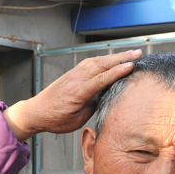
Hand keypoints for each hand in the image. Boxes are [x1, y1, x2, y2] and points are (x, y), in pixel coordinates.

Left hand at [3, 49, 142, 142]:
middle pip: (101, 65)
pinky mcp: (71, 74)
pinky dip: (102, 59)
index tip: (132, 65)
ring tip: (130, 53)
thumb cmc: (54, 120)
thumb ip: (92, 106)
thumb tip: (103, 96)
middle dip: (121, 58)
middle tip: (138, 53)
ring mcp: (72, 75)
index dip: (117, 71)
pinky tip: (110, 58)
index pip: (101, 79)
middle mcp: (75, 80)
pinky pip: (89, 63)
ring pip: (96, 61)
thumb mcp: (77, 120)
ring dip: (114, 57)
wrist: (35, 112)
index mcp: (78, 93)